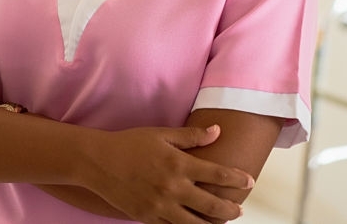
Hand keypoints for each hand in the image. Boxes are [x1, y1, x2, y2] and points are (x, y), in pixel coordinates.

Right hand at [87, 125, 252, 223]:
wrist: (97, 161)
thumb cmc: (129, 144)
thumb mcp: (160, 134)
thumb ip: (191, 136)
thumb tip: (217, 131)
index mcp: (178, 164)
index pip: (218, 174)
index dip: (237, 179)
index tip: (249, 181)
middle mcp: (172, 188)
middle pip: (212, 206)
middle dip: (230, 209)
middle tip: (239, 209)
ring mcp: (160, 206)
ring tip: (222, 222)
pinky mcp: (148, 218)